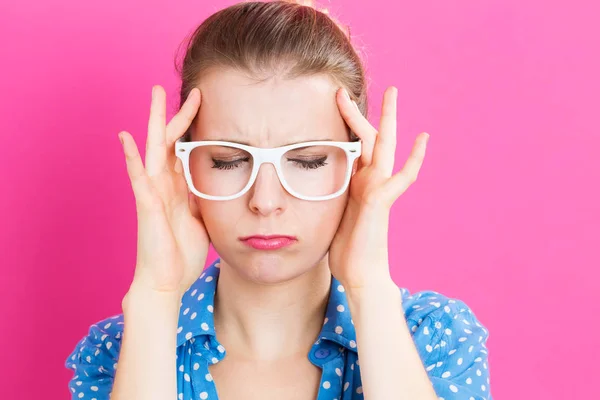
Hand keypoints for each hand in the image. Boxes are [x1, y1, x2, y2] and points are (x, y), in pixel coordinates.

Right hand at [118, 85, 208, 299]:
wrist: (167, 283)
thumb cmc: (182, 255)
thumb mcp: (201, 221)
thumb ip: (201, 201)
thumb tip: (213, 187)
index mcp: (177, 190)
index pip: (182, 150)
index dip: (191, 128)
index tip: (204, 105)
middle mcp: (163, 186)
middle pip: (168, 142)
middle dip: (177, 115)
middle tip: (187, 90)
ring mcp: (153, 194)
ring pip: (153, 150)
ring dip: (154, 122)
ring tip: (155, 95)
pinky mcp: (147, 207)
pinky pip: (138, 178)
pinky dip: (132, 158)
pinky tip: (126, 138)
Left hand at [328, 86, 428, 289]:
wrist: (359, 275)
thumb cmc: (345, 250)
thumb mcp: (330, 214)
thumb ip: (330, 196)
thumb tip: (307, 186)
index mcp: (356, 183)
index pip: (352, 146)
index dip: (343, 125)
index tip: (330, 104)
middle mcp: (369, 181)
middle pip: (367, 138)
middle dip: (357, 112)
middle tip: (344, 88)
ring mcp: (378, 189)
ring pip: (384, 146)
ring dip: (387, 119)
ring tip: (392, 93)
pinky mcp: (382, 201)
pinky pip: (402, 176)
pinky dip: (414, 158)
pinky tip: (423, 138)